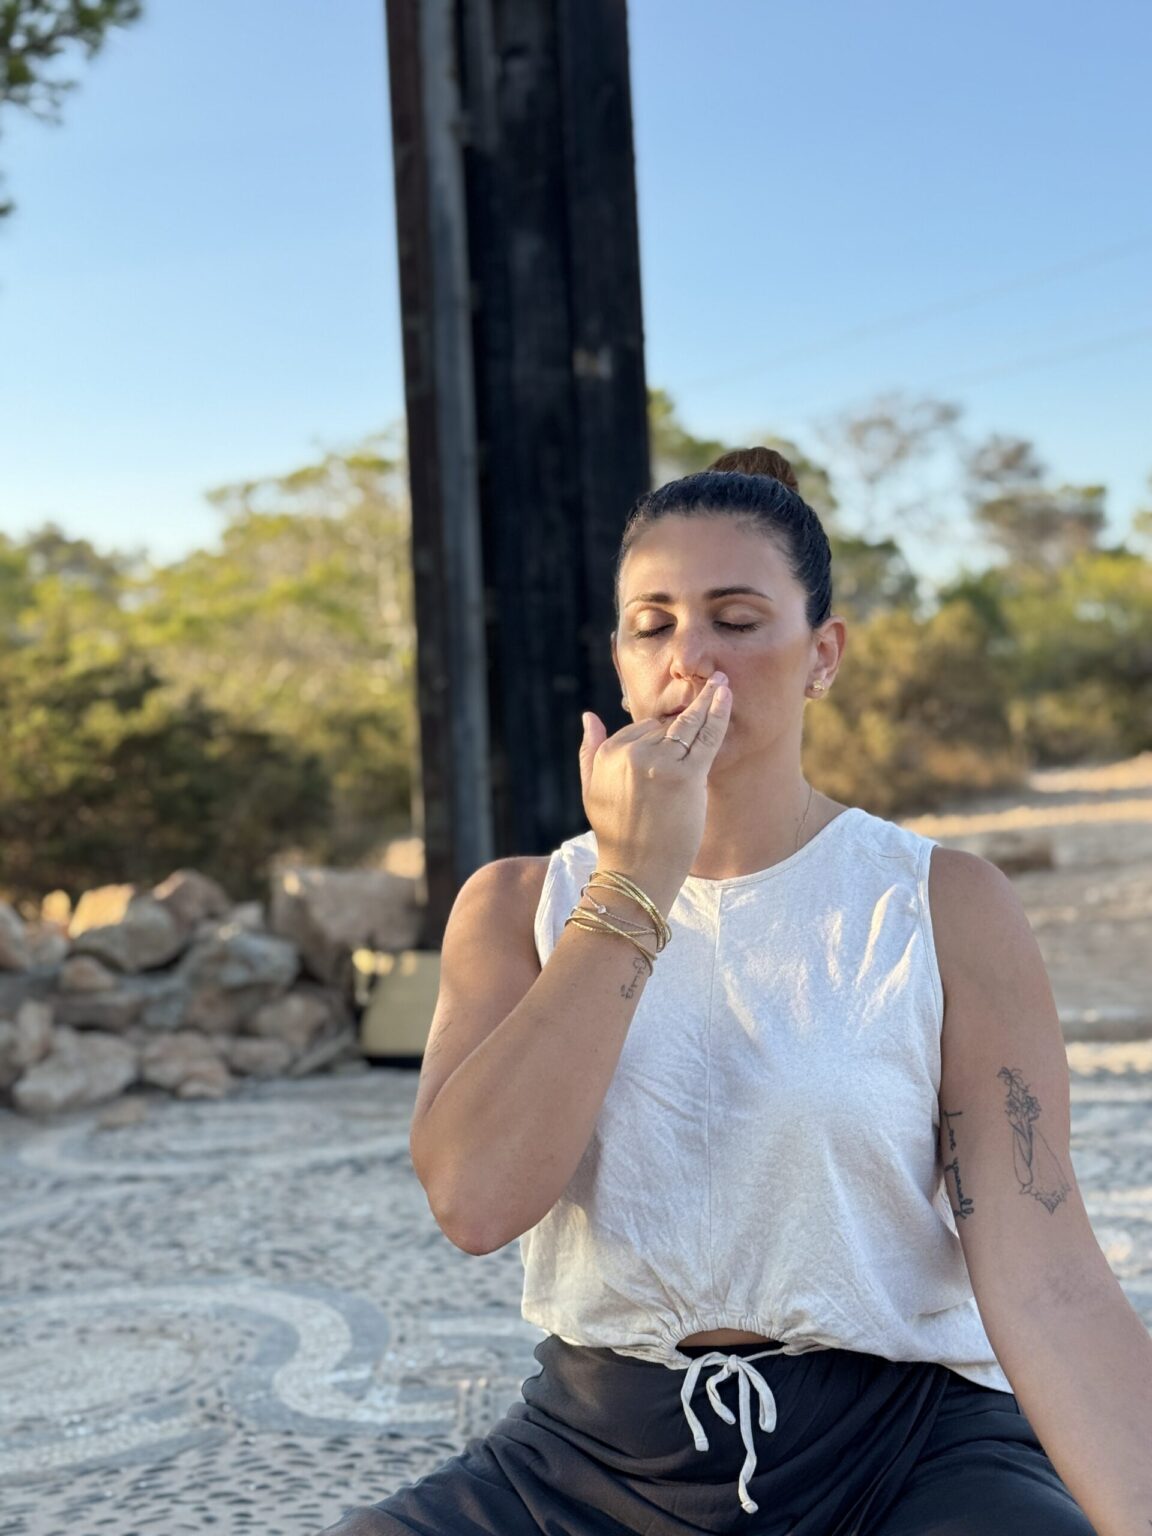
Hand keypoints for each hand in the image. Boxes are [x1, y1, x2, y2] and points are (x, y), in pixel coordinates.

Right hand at [578, 672, 731, 896]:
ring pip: (687, 725)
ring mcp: (660, 763)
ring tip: (723, 681)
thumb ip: (590, 750)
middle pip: (666, 725)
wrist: (636, 872)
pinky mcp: (686, 776)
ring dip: (708, 700)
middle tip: (714, 683)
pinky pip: (705, 738)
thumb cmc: (617, 835)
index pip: (642, 728)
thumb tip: (588, 716)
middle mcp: (632, 753)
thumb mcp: (592, 789)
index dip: (663, 731)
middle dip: (687, 716)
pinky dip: (717, 714)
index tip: (683, 720)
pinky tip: (725, 696)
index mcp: (609, 753)